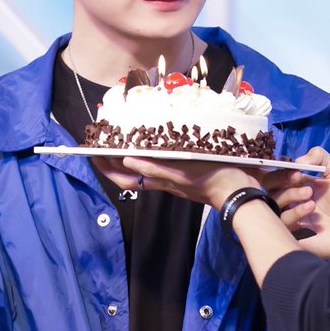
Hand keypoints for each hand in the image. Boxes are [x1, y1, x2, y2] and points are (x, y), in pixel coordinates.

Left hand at [94, 155, 258, 208]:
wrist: (238, 189)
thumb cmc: (210, 178)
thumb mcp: (182, 173)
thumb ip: (156, 168)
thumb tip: (127, 160)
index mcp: (159, 180)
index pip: (123, 178)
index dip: (106, 168)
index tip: (91, 152)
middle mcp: (163, 180)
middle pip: (129, 174)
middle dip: (112, 161)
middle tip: (102, 142)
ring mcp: (174, 178)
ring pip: (143, 169)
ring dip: (129, 156)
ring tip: (121, 141)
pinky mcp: (186, 172)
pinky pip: (159, 164)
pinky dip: (149, 155)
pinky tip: (153, 145)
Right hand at [261, 147, 329, 258]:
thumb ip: (320, 157)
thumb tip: (298, 161)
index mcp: (299, 185)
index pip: (278, 175)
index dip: (283, 170)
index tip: (297, 170)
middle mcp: (292, 199)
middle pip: (269, 186)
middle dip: (280, 178)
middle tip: (298, 178)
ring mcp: (291, 216)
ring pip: (274, 202)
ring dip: (290, 194)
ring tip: (310, 194)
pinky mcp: (292, 232)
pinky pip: (283, 220)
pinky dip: (295, 211)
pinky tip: (311, 208)